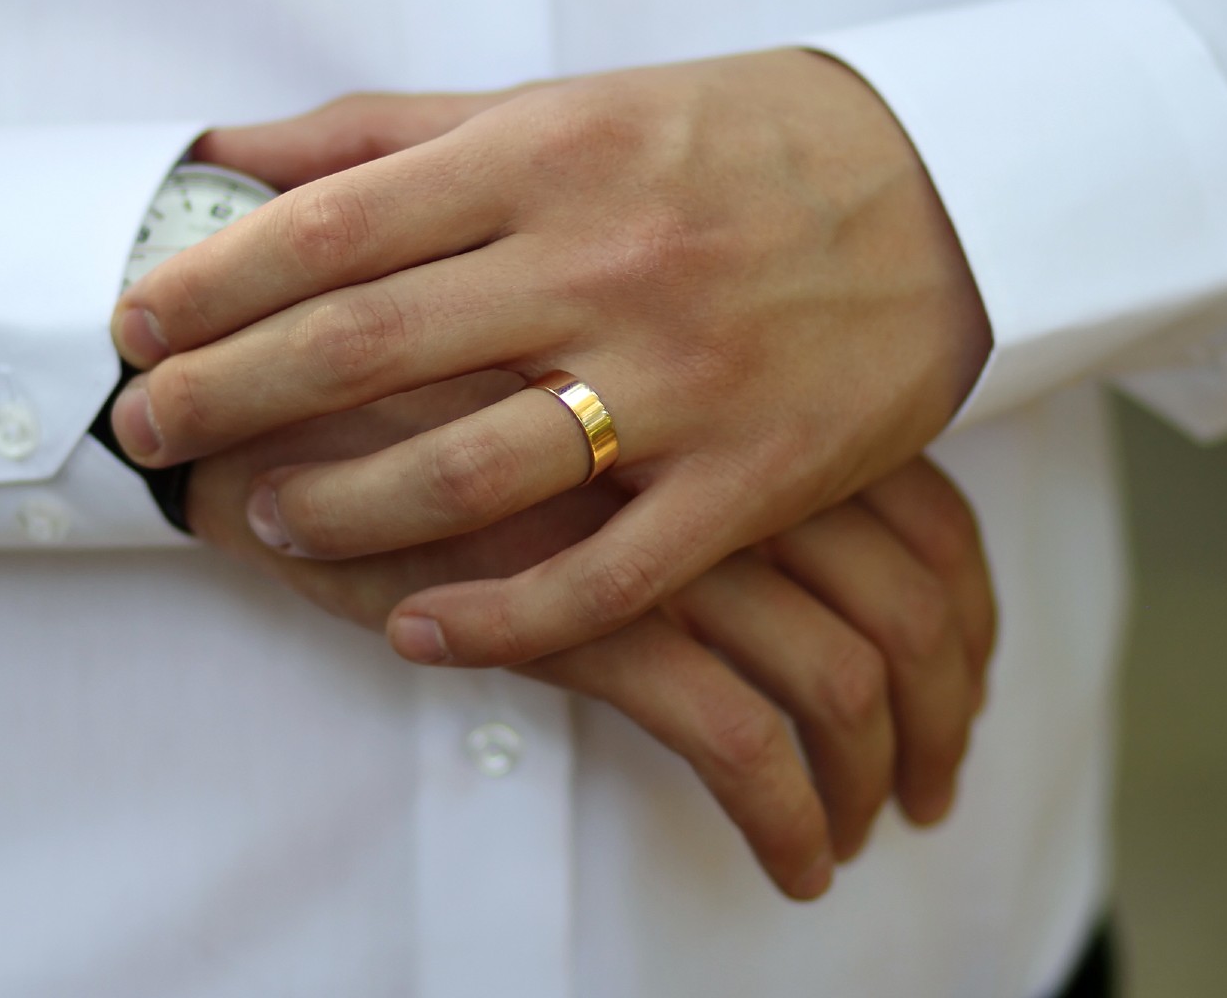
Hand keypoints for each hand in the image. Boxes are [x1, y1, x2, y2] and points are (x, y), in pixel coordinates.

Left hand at [114, 49, 991, 667]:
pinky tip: (413, 628)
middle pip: (364, 346)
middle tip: (147, 429)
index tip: (136, 324)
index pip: (332, 226)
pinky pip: (604, 577)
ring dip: (338, 507)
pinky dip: (496, 617)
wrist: (946, 191)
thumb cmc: (731, 140)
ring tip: (266, 514)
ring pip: (466, 472)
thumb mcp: (566, 104)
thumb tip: (233, 150)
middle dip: (225, 394)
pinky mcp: (749, 477)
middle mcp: (600, 261)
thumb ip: (393, 132)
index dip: (210, 282)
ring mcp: (679, 377)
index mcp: (547, 153)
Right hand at [189, 374, 996, 899]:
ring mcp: (664, 533)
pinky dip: (786, 815)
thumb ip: (676, 423)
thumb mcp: (562, 364)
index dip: (965, 609)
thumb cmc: (404, 362)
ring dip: (876, 777)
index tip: (958, 675)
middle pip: (914, 597)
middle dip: (944, 706)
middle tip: (934, 775)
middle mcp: (728, 450)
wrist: (262, 372)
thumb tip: (773, 502)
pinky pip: (739, 739)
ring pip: (844, 677)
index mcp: (741, 384)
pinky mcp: (591, 618)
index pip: (924, 508)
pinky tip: (789, 864)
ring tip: (859, 833)